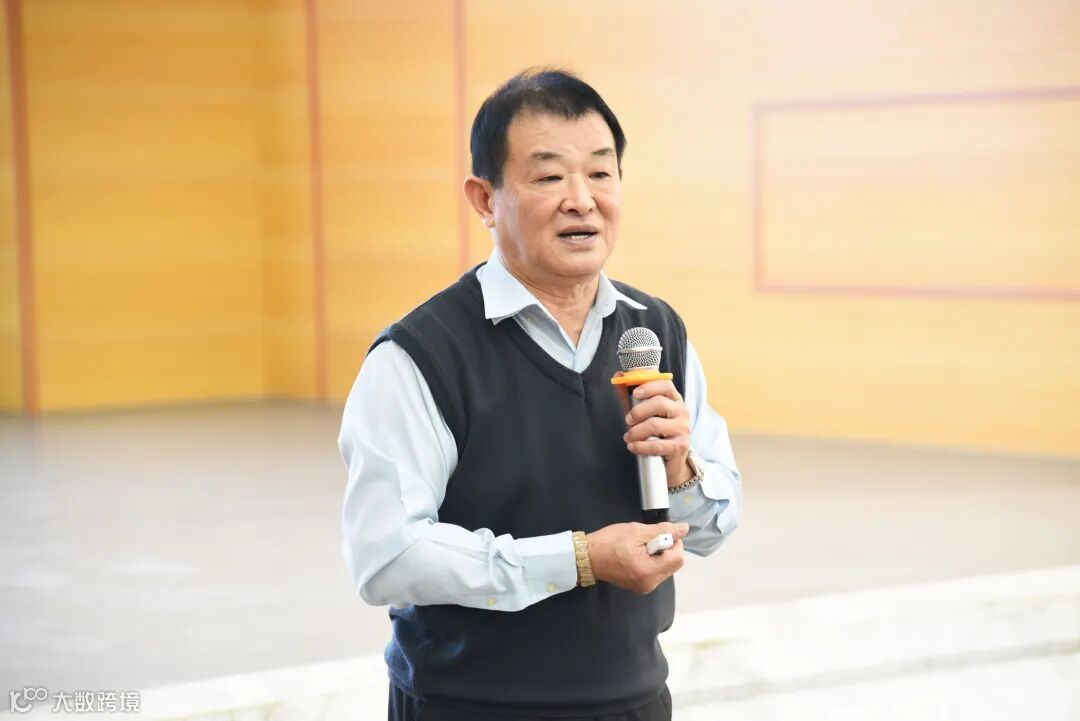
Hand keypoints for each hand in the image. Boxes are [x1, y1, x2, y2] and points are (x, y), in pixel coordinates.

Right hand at [585, 522, 688, 593]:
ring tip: (641, 547)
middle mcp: (650, 584)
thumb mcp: (637, 531)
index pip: (678, 558)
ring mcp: (644, 588)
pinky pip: (655, 572)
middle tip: (648, 539)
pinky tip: (638, 554)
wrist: (586, 557)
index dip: (674, 542)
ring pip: (666, 568)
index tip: (660, 533)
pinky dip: (652, 561)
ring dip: (659, 555)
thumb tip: (684, 529)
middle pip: (674, 565)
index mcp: (649, 572)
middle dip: (667, 549)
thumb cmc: (609, 542)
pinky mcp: (639, 587)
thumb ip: (663, 530)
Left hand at [614, 374, 693, 488]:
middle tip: (628, 420)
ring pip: (655, 424)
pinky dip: (640, 446)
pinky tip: (633, 447)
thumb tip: (618, 376)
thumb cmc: (656, 433)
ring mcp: (683, 429)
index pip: (666, 385)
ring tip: (628, 437)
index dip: (649, 386)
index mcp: (674, 400)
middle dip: (638, 411)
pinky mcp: (679, 446)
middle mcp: (682, 412)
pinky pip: (657, 444)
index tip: (635, 392)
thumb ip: (629, 395)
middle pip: (659, 403)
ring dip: (636, 431)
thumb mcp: (642, 412)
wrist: (671, 461)